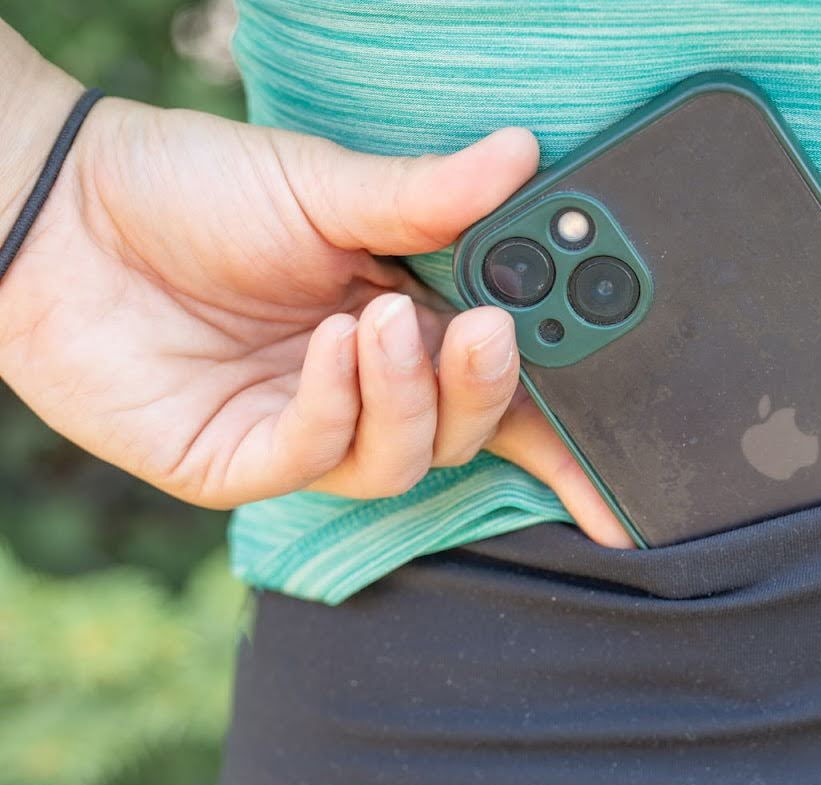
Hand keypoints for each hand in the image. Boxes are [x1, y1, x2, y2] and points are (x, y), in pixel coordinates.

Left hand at [0, 45, 629, 543]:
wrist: (56, 213)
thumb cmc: (186, 190)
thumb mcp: (324, 183)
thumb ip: (430, 195)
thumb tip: (524, 159)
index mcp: (407, 320)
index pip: (508, 387)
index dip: (573, 429)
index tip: (639, 447)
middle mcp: (369, 385)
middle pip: (471, 430)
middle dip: (494, 387)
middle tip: (492, 327)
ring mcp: (309, 431)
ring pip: (407, 458)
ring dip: (411, 393)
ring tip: (382, 321)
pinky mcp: (244, 464)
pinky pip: (323, 458)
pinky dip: (341, 405)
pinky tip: (328, 346)